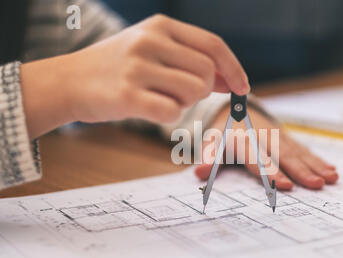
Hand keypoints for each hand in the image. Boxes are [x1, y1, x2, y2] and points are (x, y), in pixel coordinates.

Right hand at [20, 14, 249, 138]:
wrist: (69, 81)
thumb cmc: (118, 67)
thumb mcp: (154, 51)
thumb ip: (192, 61)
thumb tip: (230, 79)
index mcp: (160, 25)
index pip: (213, 45)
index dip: (234, 68)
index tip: (243, 87)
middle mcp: (149, 41)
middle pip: (206, 72)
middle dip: (202, 90)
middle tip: (180, 94)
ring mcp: (137, 67)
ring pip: (193, 92)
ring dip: (185, 103)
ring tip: (162, 99)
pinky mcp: (127, 95)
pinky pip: (172, 113)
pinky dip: (169, 117)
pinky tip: (151, 110)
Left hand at [195, 107, 337, 189]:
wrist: (237, 110)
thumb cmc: (224, 134)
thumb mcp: (213, 144)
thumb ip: (210, 159)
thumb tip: (200, 174)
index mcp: (243, 141)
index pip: (257, 158)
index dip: (270, 171)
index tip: (283, 185)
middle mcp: (264, 138)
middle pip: (283, 156)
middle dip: (300, 171)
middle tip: (315, 184)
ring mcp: (279, 138)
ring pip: (298, 152)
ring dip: (314, 166)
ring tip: (330, 179)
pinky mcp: (289, 139)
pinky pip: (305, 150)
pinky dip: (319, 160)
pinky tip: (332, 170)